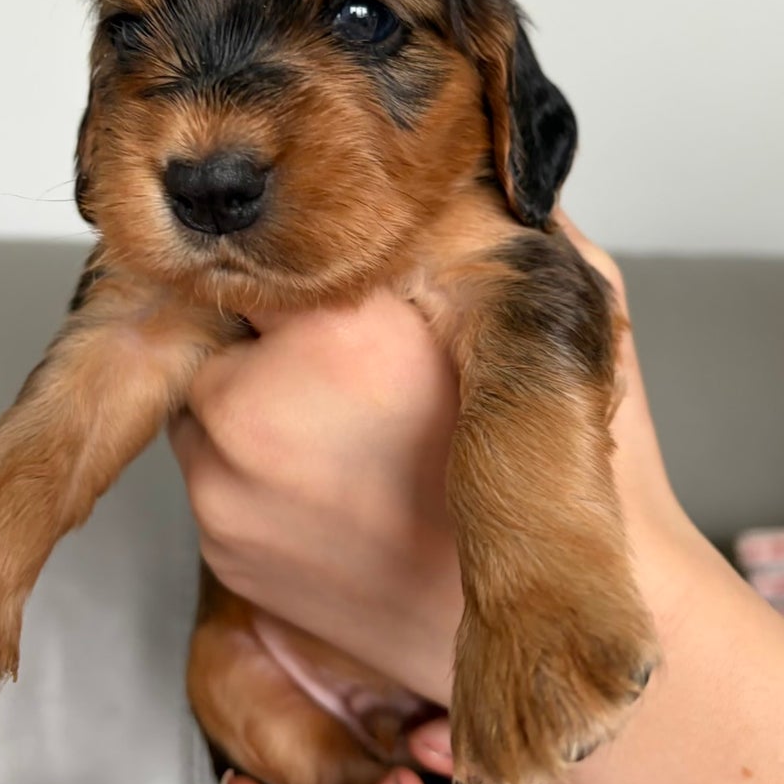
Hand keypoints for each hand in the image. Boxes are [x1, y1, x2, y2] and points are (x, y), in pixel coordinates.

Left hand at [169, 212, 691, 705]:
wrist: (572, 629)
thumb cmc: (576, 470)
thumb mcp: (563, 304)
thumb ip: (492, 216)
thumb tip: (457, 155)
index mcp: (338, 333)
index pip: (261, 239)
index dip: (298, 247)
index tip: (323, 256)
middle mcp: (256, 412)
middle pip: (222, 319)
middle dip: (274, 325)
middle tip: (349, 355)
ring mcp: (226, 494)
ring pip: (207, 396)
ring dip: (258, 393)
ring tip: (349, 427)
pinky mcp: (222, 556)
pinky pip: (215, 472)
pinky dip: (258, 466)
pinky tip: (340, 486)